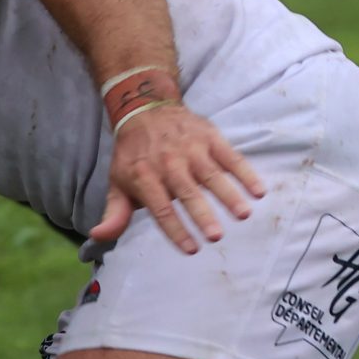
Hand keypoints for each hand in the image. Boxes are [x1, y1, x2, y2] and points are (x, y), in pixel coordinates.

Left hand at [89, 103, 264, 254]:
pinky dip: (245, 173)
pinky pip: (231, 157)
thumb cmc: (133, 154)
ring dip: (229, 194)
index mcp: (145, 177)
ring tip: (243, 214)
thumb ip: (115, 212)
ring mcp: (192, 149)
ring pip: (212, 175)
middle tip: (217, 236)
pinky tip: (259, 191)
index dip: (175, 229)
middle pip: (187, 193)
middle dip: (202, 214)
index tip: (192, 249)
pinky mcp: (210, 137)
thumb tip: (98, 236)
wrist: (146, 109)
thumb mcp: (118, 181)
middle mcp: (169, 163)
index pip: (160, 209)